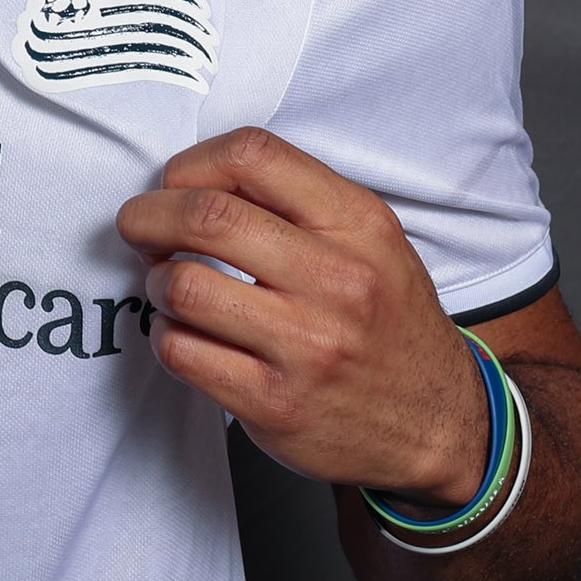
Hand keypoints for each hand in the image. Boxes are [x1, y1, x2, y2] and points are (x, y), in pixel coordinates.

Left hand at [116, 126, 487, 507]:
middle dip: (150, 216)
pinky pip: (183, 352)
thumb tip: (193, 179)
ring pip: (185, 286)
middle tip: (138, 227)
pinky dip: (167, 334)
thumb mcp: (371, 239)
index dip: (194, 162)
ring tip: (168, 285)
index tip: (176, 182)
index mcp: (359, 224)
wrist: (441, 424)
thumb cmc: (390, 319)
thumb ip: (296, 200)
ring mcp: (307, 347)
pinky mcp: (276, 406)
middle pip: (206, 216)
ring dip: (157, 280)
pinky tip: (184, 331)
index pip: (254, 155)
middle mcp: (338, 281)